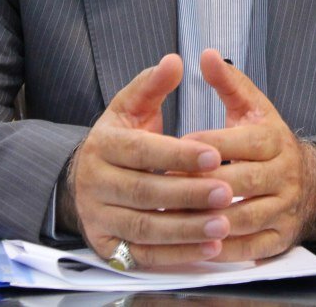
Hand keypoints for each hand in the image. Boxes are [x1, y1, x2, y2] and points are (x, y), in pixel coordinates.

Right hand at [65, 54, 234, 266]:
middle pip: (144, 191)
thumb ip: (152, 85)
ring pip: (145, 227)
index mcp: (102, 145)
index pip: (141, 151)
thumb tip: (174, 61)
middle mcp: (94, 184)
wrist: (87, 179)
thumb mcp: (130, 107)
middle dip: (188, 194)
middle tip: (228, 191)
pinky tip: (209, 249)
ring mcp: (98, 218)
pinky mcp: (107, 247)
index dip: (178, 154)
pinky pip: (144, 255)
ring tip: (223, 224)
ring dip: (186, 229)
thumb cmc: (120, 140)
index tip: (214, 155)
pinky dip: (178, 255)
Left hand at [184, 49, 315, 261]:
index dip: (208, 146)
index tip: (175, 147)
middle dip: (202, 185)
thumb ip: (228, 82)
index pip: (241, 142)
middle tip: (163, 186)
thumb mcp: (252, 108)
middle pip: (242, 181)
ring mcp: (285, 209)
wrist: (309, 183)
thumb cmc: (266, 142)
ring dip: (207, 220)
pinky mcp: (281, 238)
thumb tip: (207, 54)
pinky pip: (251, 248)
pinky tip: (196, 244)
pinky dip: (223, 249)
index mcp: (275, 140)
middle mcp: (285, 174)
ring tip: (173, 217)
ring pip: (244, 217)